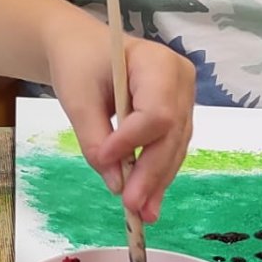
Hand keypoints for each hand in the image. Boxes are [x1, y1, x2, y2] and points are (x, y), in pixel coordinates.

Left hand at [45, 24, 193, 222]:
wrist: (84, 48)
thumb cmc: (79, 63)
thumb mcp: (78, 97)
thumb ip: (95, 138)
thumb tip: (115, 182)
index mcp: (157, 63)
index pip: (156, 111)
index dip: (132, 140)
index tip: (103, 157)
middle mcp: (181, 80)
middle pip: (171, 134)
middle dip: (151, 172)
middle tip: (132, 207)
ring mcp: (184, 98)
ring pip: (174, 146)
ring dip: (157, 181)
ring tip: (143, 213)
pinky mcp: (178, 115)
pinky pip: (170, 148)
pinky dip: (156, 174)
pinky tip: (148, 201)